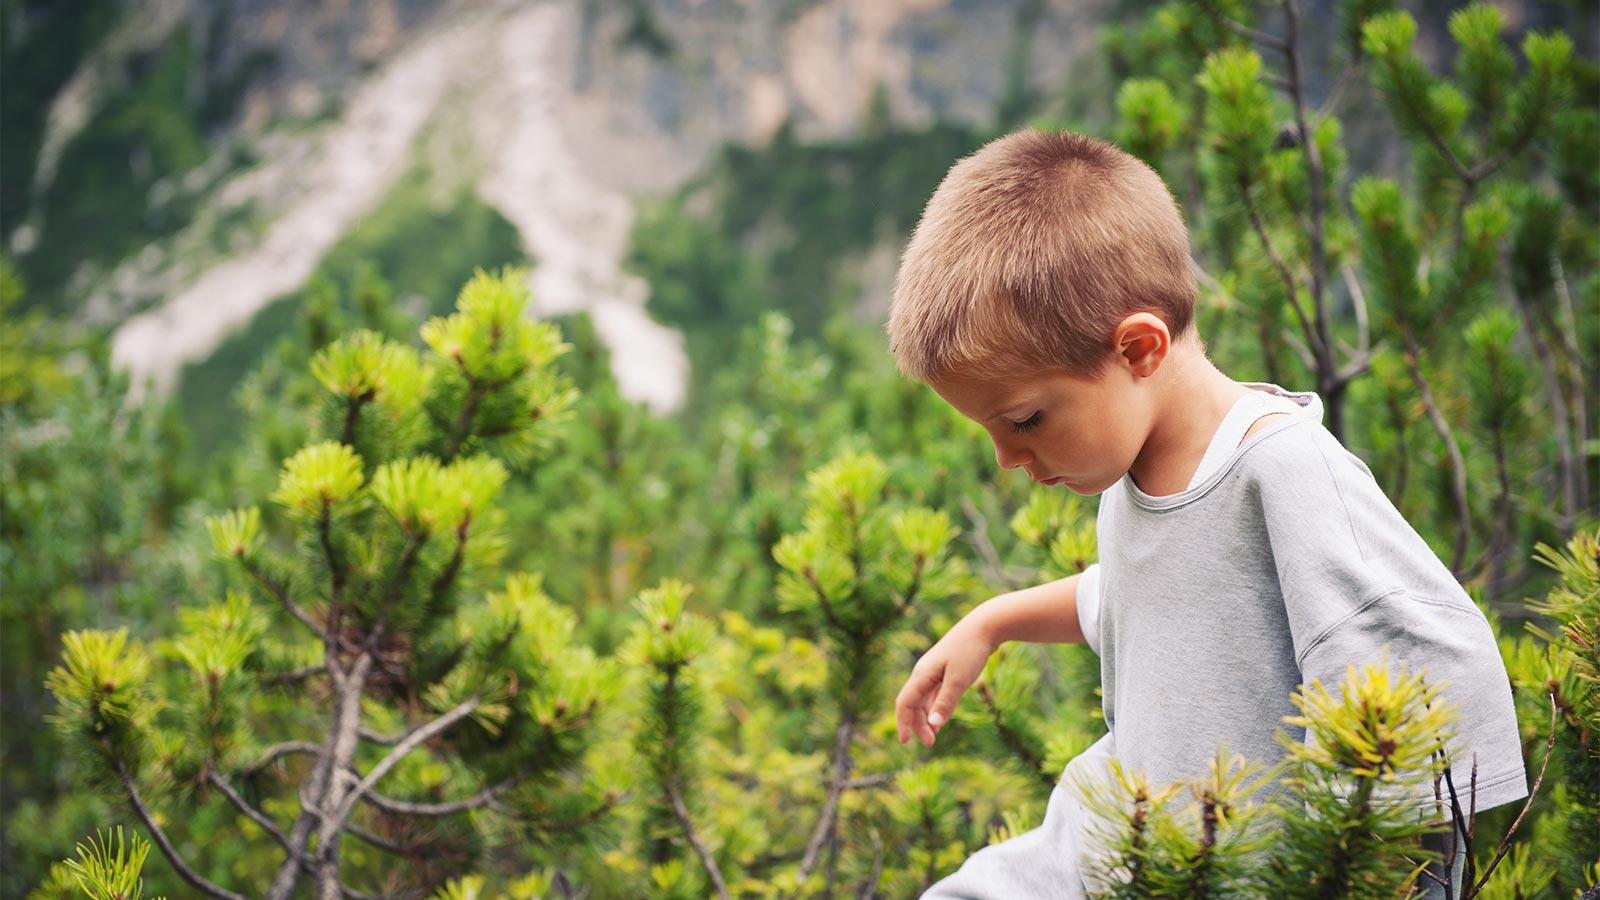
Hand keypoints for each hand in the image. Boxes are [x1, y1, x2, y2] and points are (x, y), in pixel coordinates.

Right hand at [895, 612, 997, 747]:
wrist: (985, 626)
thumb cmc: (970, 650)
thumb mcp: (959, 680)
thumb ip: (945, 703)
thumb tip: (934, 726)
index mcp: (922, 674)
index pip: (905, 703)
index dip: (903, 723)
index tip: (906, 742)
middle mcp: (924, 672)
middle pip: (912, 703)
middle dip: (917, 724)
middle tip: (930, 743)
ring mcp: (934, 670)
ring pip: (922, 699)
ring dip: (926, 717)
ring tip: (934, 735)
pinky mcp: (945, 669)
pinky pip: (933, 693)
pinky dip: (934, 707)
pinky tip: (941, 717)